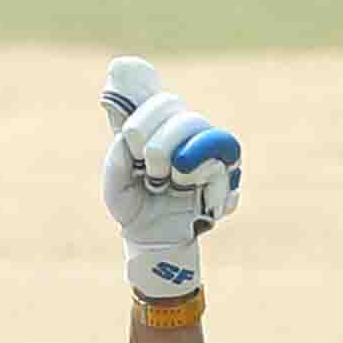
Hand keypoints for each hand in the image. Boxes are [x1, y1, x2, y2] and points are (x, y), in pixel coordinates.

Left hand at [101, 56, 240, 301]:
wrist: (154, 242)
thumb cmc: (135, 206)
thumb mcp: (116, 184)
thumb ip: (117, 157)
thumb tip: (129, 139)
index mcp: (159, 124)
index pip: (159, 100)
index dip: (143, 120)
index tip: (132, 146)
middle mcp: (186, 130)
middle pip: (181, 113)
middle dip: (158, 146)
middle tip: (153, 175)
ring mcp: (208, 150)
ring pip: (204, 135)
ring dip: (182, 162)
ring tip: (173, 184)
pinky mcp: (226, 175)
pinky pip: (224, 167)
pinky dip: (210, 185)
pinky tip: (202, 200)